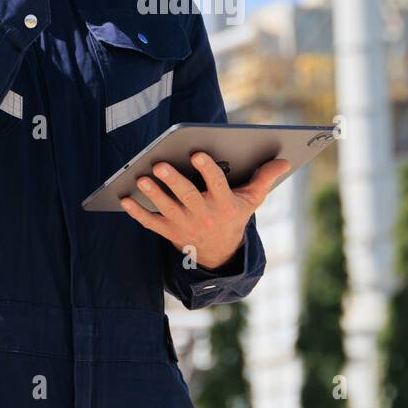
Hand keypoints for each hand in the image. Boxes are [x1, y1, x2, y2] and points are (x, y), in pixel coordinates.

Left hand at [119, 153, 290, 270]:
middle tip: (159, 164)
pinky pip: (150, 222)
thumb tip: (284, 160)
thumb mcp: (252, 199)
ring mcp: (184, 225)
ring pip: (166, 208)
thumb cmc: (234, 216)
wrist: (220, 254)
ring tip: (141, 177)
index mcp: (224, 204)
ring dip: (153, 193)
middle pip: (186, 196)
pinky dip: (136, 212)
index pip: (216, 184)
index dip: (207, 169)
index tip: (197, 153)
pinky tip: (124, 198)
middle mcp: (203, 215)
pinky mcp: (168, 232)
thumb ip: (266, 178)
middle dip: (173, 181)